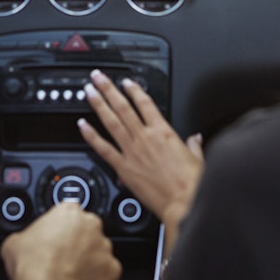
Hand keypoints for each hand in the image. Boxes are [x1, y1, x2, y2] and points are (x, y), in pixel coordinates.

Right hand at [1, 202, 120, 279]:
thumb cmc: (32, 266)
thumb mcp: (14, 243)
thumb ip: (24, 236)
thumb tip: (21, 244)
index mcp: (68, 212)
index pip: (67, 211)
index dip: (59, 226)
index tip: (53, 236)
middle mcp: (91, 225)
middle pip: (86, 229)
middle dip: (77, 242)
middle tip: (61, 257)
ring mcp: (105, 247)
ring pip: (98, 251)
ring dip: (88, 260)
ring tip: (69, 275)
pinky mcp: (113, 270)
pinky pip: (106, 273)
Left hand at [79, 69, 203, 227]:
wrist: (184, 201)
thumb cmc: (191, 183)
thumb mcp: (197, 158)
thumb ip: (194, 145)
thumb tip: (196, 138)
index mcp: (164, 132)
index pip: (145, 103)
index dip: (134, 90)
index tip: (126, 82)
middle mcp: (145, 137)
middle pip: (123, 107)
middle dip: (109, 89)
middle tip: (98, 77)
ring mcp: (132, 151)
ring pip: (111, 122)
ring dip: (99, 104)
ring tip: (88, 92)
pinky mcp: (124, 168)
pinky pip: (103, 148)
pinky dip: (91, 136)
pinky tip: (82, 125)